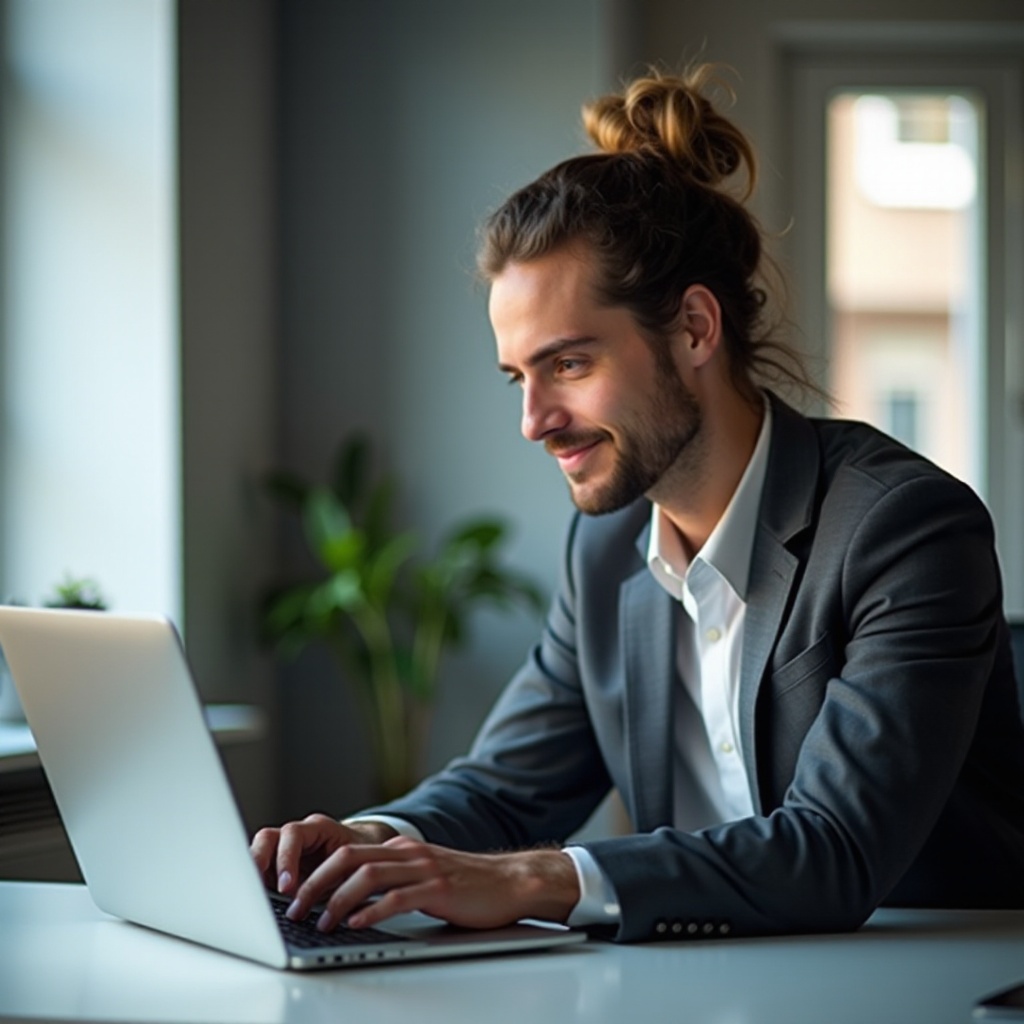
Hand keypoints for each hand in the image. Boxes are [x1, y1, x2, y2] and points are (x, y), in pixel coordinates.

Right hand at [250, 813, 397, 897]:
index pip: (293, 834)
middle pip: (267, 838)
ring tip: (252, 899)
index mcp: (318, 828)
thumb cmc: (359, 861)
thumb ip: (338, 879)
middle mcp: (297, 835)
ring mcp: (284, 849)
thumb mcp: (353, 869)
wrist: (363, 857)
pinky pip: (261, 871)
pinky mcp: (277, 867)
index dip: (286, 858)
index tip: (286, 887)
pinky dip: (257, 886)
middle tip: (258, 889)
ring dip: (254, 875)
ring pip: (259, 854)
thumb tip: (330, 904)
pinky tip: (258, 902)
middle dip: (259, 862)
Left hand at [283, 835, 579, 932]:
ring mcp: (423, 868)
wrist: (511, 881)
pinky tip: (356, 924)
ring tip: (320, 921)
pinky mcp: (438, 889)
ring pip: (367, 876)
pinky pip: (396, 898)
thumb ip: (395, 878)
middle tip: (295, 908)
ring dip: (337, 899)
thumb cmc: (468, 884)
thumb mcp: (425, 874)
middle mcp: (408, 852)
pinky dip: (371, 912)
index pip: (347, 852)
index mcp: (401, 848)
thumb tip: (356, 899)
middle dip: (316, 883)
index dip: (317, 871)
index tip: (296, 894)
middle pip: (348, 858)